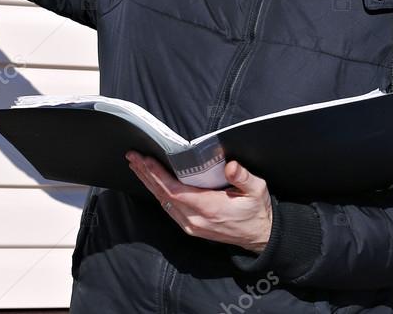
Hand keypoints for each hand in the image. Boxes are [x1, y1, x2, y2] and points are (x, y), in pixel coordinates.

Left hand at [126, 150, 272, 252]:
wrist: (260, 236)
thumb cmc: (257, 210)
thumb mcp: (257, 190)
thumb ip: (243, 178)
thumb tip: (231, 166)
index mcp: (209, 208)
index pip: (174, 190)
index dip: (157, 175)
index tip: (145, 159)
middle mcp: (195, 220)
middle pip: (163, 195)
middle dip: (146, 175)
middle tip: (132, 157)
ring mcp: (191, 225)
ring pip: (163, 202)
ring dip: (149, 183)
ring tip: (137, 166)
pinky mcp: (191, 227)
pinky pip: (168, 209)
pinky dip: (158, 193)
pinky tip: (151, 183)